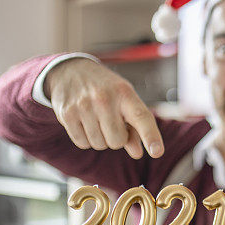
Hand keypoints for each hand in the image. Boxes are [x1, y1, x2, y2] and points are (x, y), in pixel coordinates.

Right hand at [45, 58, 163, 158]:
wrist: (71, 71)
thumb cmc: (106, 90)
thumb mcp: (125, 101)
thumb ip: (134, 128)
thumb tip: (137, 153)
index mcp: (124, 93)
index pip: (141, 117)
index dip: (151, 136)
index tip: (157, 152)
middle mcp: (104, 99)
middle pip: (118, 141)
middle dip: (116, 138)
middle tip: (111, 122)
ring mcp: (84, 106)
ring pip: (100, 145)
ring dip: (100, 138)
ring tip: (96, 119)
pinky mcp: (67, 114)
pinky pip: (83, 143)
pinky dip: (86, 139)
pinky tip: (84, 122)